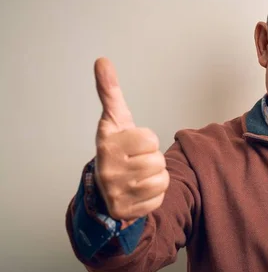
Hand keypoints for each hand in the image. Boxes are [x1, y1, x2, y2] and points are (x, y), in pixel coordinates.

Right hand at [94, 58, 168, 220]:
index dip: (147, 140)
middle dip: (152, 160)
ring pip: (161, 180)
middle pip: (157, 161)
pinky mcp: (125, 211)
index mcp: (107, 144)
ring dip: (156, 178)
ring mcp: (115, 192)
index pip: (150, 139)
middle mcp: (108, 169)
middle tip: (137, 162)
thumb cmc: (117, 149)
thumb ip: (110, 92)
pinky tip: (139, 192)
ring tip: (139, 176)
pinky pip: (159, 199)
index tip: (133, 144)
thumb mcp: (115, 120)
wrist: (105, 186)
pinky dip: (154, 195)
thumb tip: (102, 60)